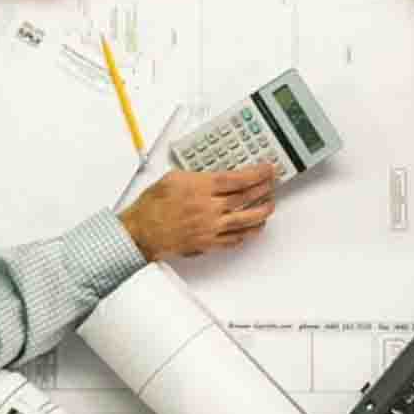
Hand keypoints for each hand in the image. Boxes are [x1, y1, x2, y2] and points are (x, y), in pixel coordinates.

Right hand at [121, 165, 277, 260]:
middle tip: (272, 185)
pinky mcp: (208, 243)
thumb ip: (198, 176)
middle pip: (246, 198)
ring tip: (269, 206)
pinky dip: (247, 234)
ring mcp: (210, 228)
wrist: (141, 231)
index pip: (238, 179)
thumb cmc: (152, 205)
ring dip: (262, 212)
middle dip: (263, 190)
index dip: (257, 174)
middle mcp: (209, 209)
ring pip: (245, 221)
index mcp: (201, 188)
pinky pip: (234, 240)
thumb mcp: (174, 177)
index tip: (267, 170)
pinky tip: (252, 229)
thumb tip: (215, 176)